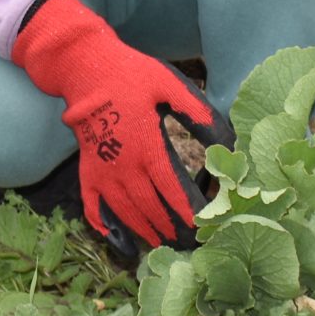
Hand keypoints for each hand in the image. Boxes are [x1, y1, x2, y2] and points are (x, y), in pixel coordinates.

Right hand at [9, 0, 220, 250]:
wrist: (85, 69)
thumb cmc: (132, 76)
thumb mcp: (171, 87)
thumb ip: (200, 116)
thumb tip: (229, 142)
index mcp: (149, 147)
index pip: (175, 191)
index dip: (191, 213)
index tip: (206, 228)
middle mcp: (125, 167)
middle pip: (153, 209)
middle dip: (173, 230)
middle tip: (192, 246)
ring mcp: (103, 172)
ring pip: (127, 214)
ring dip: (147, 233)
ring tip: (166, 247)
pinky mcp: (87, 171)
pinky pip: (95, 209)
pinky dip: (108, 229)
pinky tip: (123, 245)